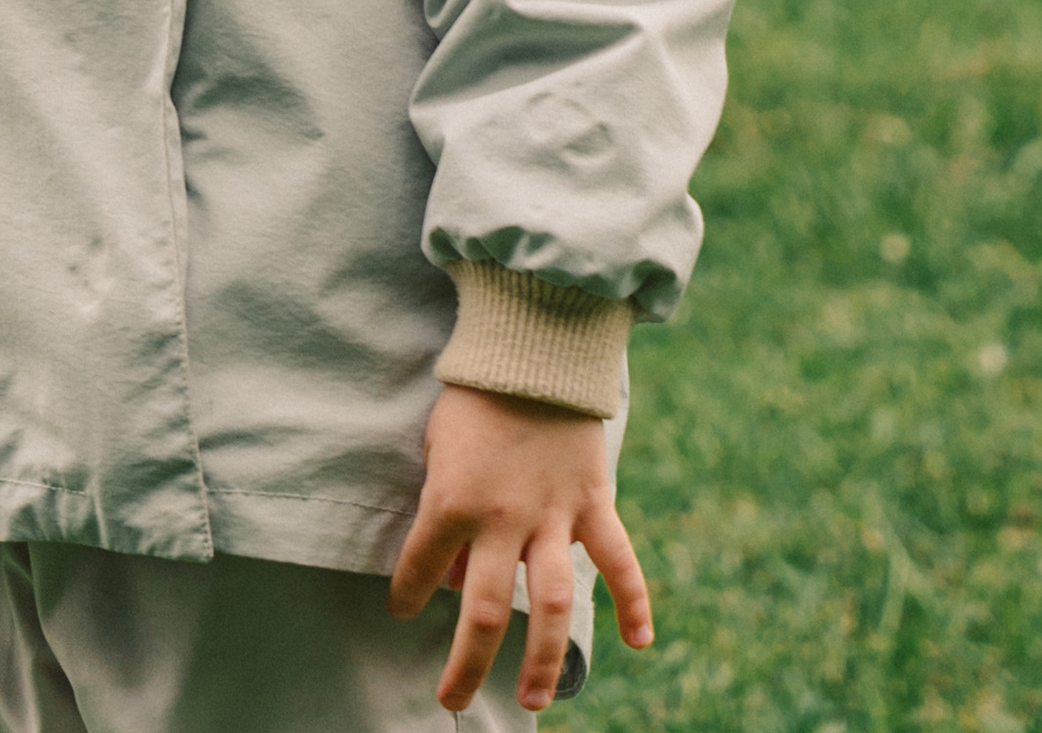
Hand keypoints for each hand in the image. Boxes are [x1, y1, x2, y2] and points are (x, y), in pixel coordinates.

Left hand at [388, 385, 651, 715]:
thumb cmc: (476, 394)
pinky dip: (634, 601)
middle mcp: (501, 518)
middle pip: (482, 611)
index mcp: (452, 500)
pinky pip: (618, 559)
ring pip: (550, 603)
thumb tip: (448, 576)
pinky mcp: (593, 501)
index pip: (418, 566)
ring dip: (541, 658)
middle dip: (465, 662)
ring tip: (533, 699)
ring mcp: (552, 514)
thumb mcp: (439, 447)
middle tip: (451, 699)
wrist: (533, 343)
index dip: (405, 593)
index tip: (401, 610)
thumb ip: (443, 510)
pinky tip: (640, 643)